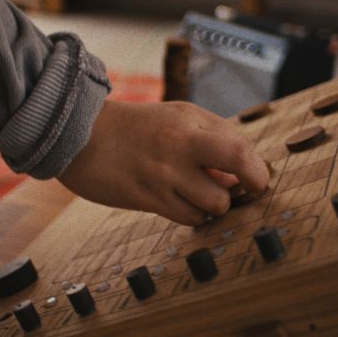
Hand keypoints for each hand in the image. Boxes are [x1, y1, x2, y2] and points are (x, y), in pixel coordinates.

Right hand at [59, 101, 271, 225]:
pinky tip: (182, 204)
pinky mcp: (147, 197)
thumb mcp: (176, 118)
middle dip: (250, 182)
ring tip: (201, 196)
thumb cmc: (135, 129)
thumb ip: (211, 140)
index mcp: (190, 120)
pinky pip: (188, 217)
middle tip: (247, 191)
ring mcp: (163, 172)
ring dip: (216, 205)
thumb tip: (240, 179)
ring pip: (215, 202)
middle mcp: (180, 142)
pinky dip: (194, 216)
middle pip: (236, 159)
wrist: (80, 135)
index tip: (257, 180)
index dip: (256, 167)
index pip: (240, 144)